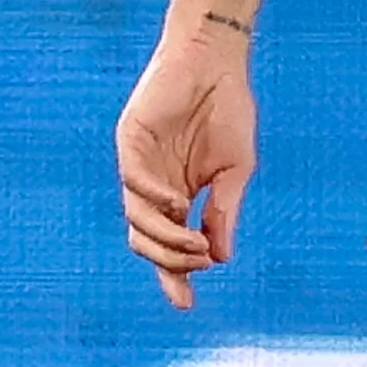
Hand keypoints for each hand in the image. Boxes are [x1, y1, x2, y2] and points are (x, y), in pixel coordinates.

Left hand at [118, 22, 256, 309]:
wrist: (215, 61)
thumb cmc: (228, 110)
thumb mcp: (236, 169)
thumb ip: (225, 210)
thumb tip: (220, 256)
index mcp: (180, 195)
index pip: (169, 245)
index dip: (175, 276)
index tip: (186, 305)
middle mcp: (154, 188)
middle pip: (146, 241)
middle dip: (169, 263)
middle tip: (197, 265)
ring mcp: (139, 167)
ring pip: (136, 219)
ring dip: (164, 238)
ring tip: (194, 241)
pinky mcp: (130, 144)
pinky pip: (134, 183)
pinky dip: (155, 200)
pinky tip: (179, 204)